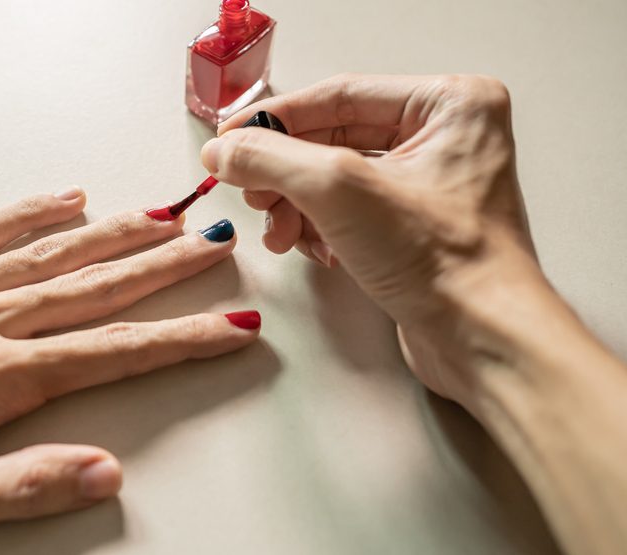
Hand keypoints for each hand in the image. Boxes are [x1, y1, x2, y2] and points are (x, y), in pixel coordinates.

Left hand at [0, 189, 257, 543]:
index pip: (110, 353)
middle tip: (216, 247)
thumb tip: (101, 474)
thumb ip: (16, 487)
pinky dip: (29, 211)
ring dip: (113, 234)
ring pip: (48, 252)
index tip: (231, 329)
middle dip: (163, 268)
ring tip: (164, 219)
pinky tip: (63, 198)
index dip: (180, 342)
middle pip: (92, 287)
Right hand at [203, 75, 626, 554]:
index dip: (275, 118)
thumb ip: (270, 158)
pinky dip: (319, 228)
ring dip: (296, 206)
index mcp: (449, 104)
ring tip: (280, 234)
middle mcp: (446, 137)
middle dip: (284, 172)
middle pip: (333, 138)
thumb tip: (224, 151)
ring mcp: (431, 184)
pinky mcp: (415, 227)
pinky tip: (314, 251)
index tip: (229, 138)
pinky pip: (348, 210)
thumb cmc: (446, 262)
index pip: (339, 95)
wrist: (482, 341)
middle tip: (250, 192)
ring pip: (335, 177)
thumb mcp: (338, 190)